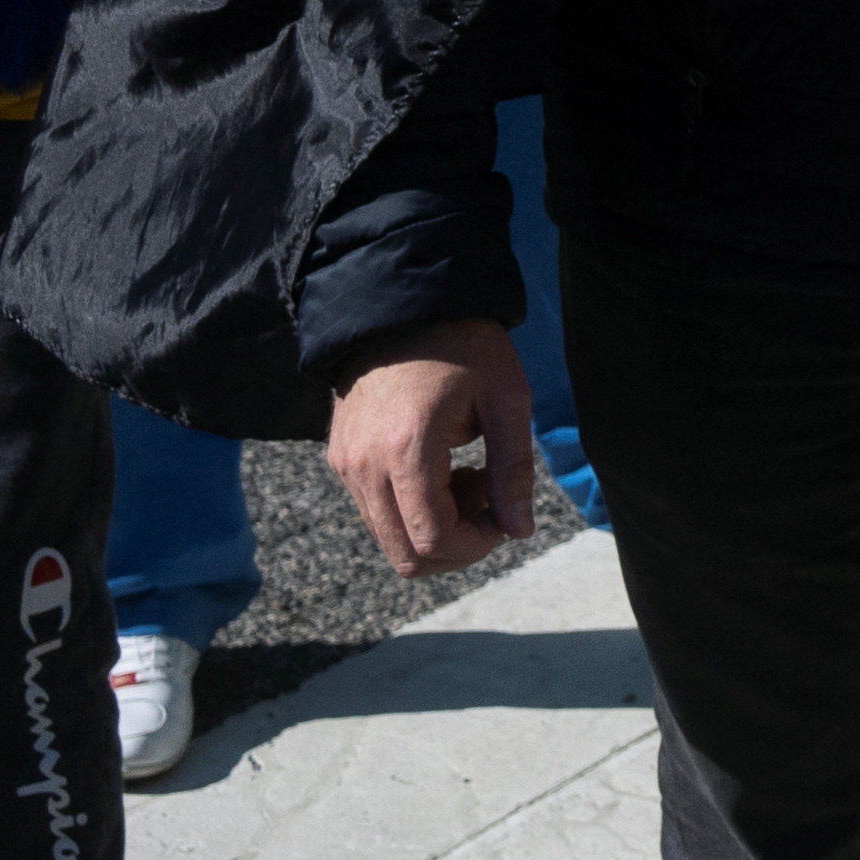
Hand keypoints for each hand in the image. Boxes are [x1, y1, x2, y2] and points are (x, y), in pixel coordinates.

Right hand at [324, 321, 541, 576]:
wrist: (403, 304)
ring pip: (389, 539)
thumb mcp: (507, 398)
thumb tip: (519, 531)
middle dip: (457, 544)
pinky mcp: (340, 459)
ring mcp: (345, 465)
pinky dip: (413, 509)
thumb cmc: (464, 345)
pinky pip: (375, 512)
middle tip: (489, 495)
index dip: (476, 546)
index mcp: (406, 451)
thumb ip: (513, 470)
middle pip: (406, 555)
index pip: (433, 540)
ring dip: (436, 527)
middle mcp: (363, 467)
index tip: (505, 516)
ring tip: (470, 475)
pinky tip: (445, 468)